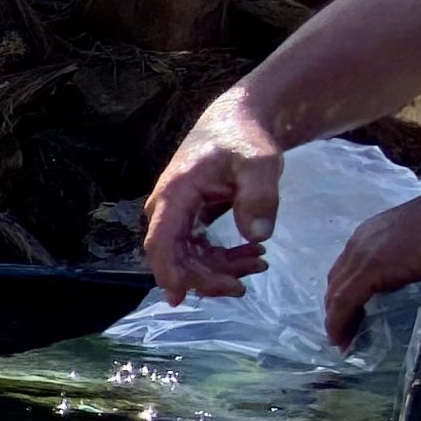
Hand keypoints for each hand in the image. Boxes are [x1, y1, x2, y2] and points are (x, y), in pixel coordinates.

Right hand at [145, 91, 285, 303]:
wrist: (239, 123)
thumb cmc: (244, 139)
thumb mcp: (259, 162)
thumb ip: (260, 196)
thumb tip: (258, 236)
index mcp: (175, 194)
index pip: (161, 241)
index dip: (168, 271)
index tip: (179, 296)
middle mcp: (168, 210)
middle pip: (175, 258)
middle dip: (207, 278)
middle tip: (244, 285)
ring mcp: (177, 218)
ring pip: (189, 260)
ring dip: (220, 271)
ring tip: (259, 262)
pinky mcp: (190, 222)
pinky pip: (199, 252)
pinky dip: (224, 261)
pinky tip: (252, 254)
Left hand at [324, 183, 420, 350]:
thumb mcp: (413, 244)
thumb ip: (399, 259)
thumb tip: (399, 280)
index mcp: (369, 235)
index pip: (345, 269)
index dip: (341, 294)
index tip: (344, 316)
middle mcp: (358, 243)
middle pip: (336, 281)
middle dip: (335, 308)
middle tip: (340, 332)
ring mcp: (362, 255)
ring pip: (336, 292)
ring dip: (335, 319)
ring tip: (340, 340)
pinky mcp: (370, 269)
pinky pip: (346, 300)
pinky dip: (340, 321)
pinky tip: (342, 337)